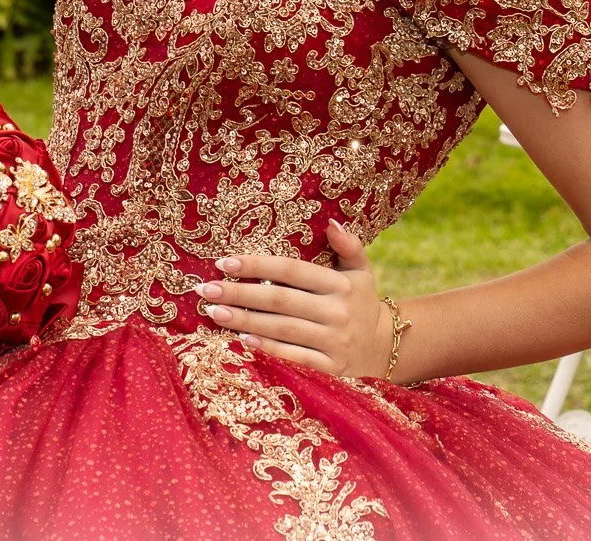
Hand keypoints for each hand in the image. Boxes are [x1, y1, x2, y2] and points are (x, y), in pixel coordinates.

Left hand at [196, 220, 394, 377]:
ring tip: (213, 313)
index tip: (225, 262)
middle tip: (206, 290)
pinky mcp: (330, 368)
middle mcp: (337, 312)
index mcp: (341, 284)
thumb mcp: (361, 270)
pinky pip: (293, 357)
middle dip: (240, 294)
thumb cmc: (360, 302)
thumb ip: (349, 245)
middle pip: (280, 300)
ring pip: (281, 329)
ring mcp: (333, 342)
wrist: (383, 347)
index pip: (292, 270)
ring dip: (244, 321)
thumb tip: (331, 222)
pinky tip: (241, 340)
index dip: (258, 266)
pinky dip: (267, 349)